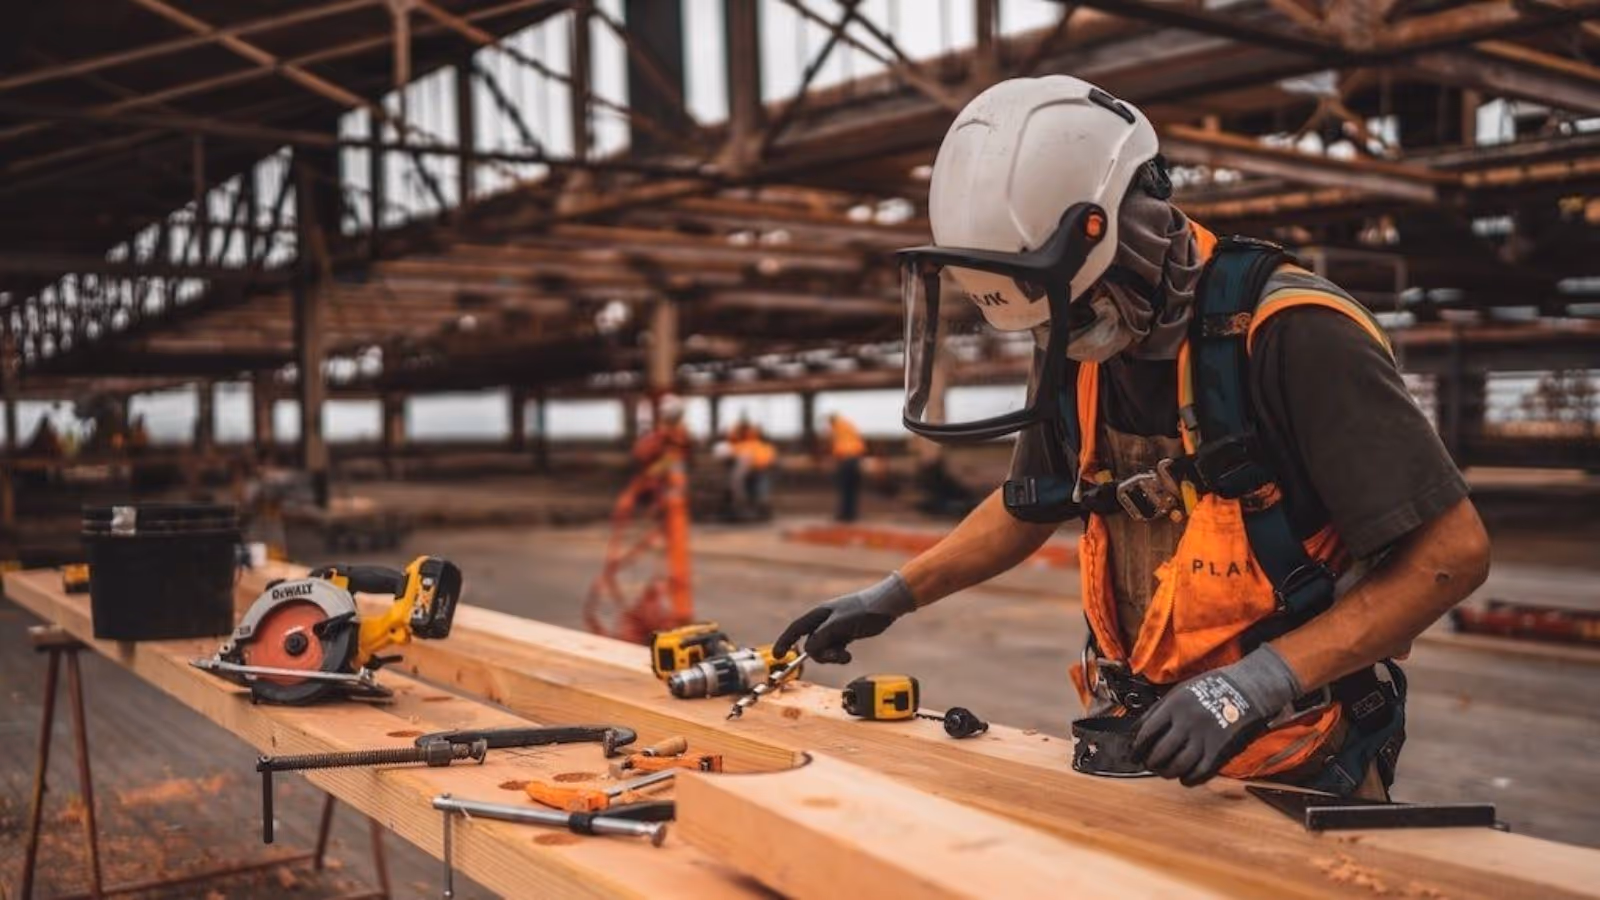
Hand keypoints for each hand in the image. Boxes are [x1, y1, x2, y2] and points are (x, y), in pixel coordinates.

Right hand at [772, 572, 916, 663]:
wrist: (886, 605)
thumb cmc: (863, 610)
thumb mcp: (840, 624)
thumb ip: (822, 637)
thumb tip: (808, 650)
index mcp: (819, 614)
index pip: (796, 629)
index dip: (785, 642)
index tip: (778, 656)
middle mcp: (824, 621)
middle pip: (810, 644)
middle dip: (820, 654)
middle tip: (835, 657)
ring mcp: (834, 629)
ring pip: (823, 649)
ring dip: (831, 657)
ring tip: (845, 656)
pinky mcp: (844, 635)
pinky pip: (834, 650)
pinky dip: (839, 656)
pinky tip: (848, 655)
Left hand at [1132, 646, 1301, 785]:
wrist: (1247, 689)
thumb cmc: (1212, 687)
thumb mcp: (1181, 690)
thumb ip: (1160, 709)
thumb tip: (1139, 730)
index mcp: (1175, 705)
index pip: (1147, 732)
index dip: (1137, 746)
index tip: (1134, 753)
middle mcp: (1187, 722)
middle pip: (1160, 752)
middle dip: (1150, 762)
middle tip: (1149, 764)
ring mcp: (1204, 738)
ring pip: (1177, 766)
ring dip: (1167, 772)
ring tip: (1164, 770)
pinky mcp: (1219, 750)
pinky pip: (1199, 772)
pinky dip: (1188, 779)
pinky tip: (1184, 777)